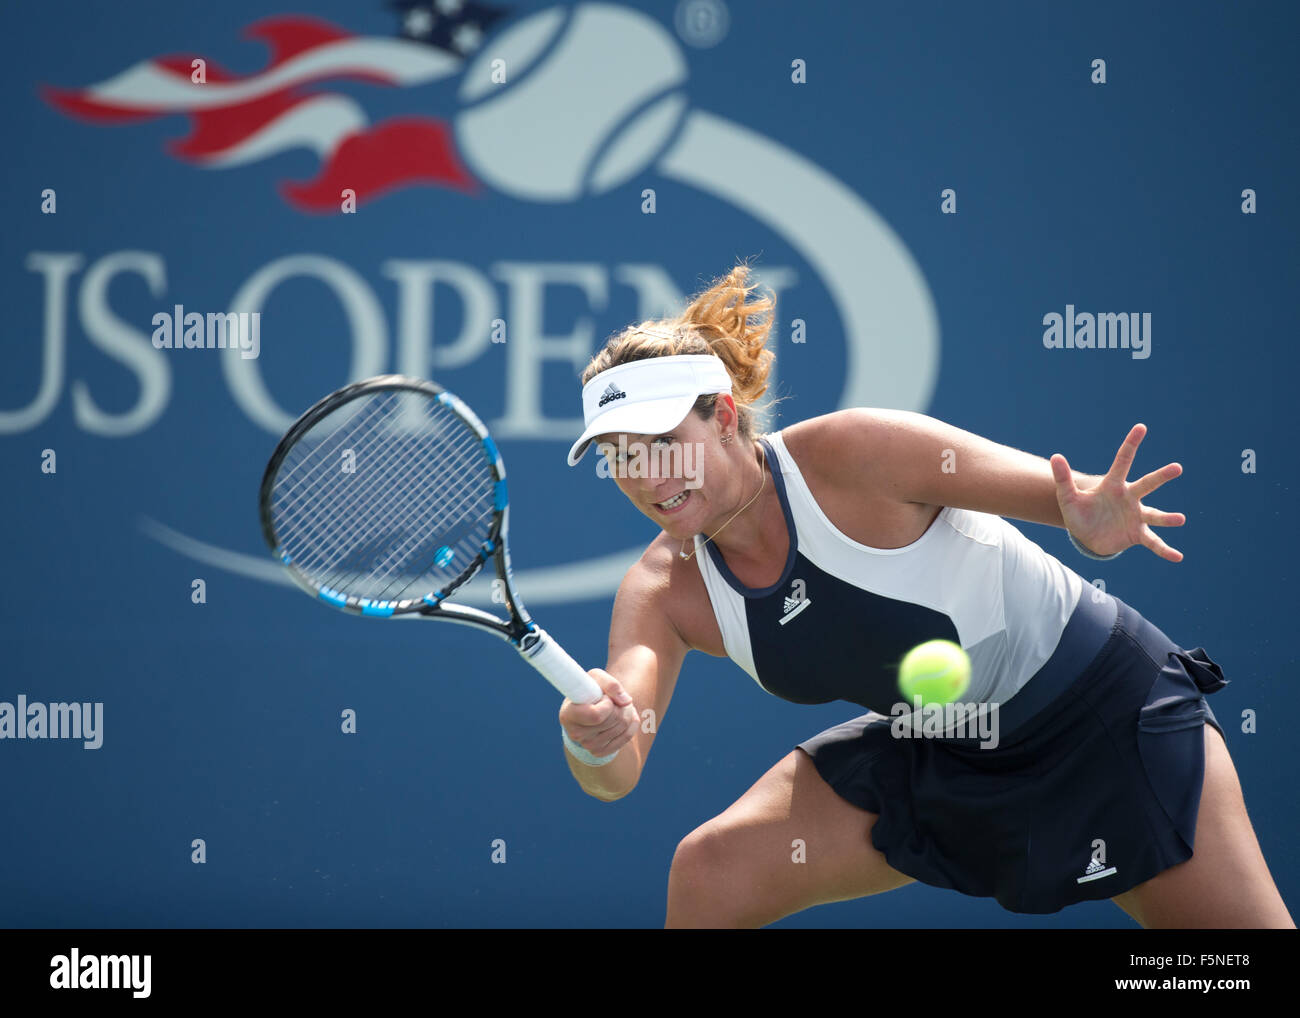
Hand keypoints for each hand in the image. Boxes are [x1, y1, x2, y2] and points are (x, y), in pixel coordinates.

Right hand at [558, 669, 638, 758]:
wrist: (588, 709)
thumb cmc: (590, 691)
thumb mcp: (596, 679)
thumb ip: (610, 684)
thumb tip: (626, 701)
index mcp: (568, 714)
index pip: (596, 715)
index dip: (608, 704)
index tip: (605, 697)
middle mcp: (575, 733)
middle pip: (614, 720)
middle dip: (621, 705)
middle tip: (615, 699)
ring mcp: (588, 745)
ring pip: (622, 727)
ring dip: (627, 712)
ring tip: (618, 706)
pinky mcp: (599, 752)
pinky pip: (627, 737)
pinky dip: (631, 724)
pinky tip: (624, 716)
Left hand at [1050, 423, 1186, 561]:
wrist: (1086, 536)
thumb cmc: (1079, 512)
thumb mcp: (1068, 497)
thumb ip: (1063, 478)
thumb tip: (1055, 456)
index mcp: (1113, 485)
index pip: (1123, 461)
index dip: (1131, 444)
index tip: (1141, 427)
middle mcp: (1129, 498)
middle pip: (1147, 484)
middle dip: (1161, 476)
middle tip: (1177, 468)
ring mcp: (1136, 516)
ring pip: (1154, 515)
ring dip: (1167, 518)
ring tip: (1180, 519)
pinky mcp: (1137, 535)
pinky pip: (1154, 543)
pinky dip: (1165, 550)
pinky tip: (1177, 557)